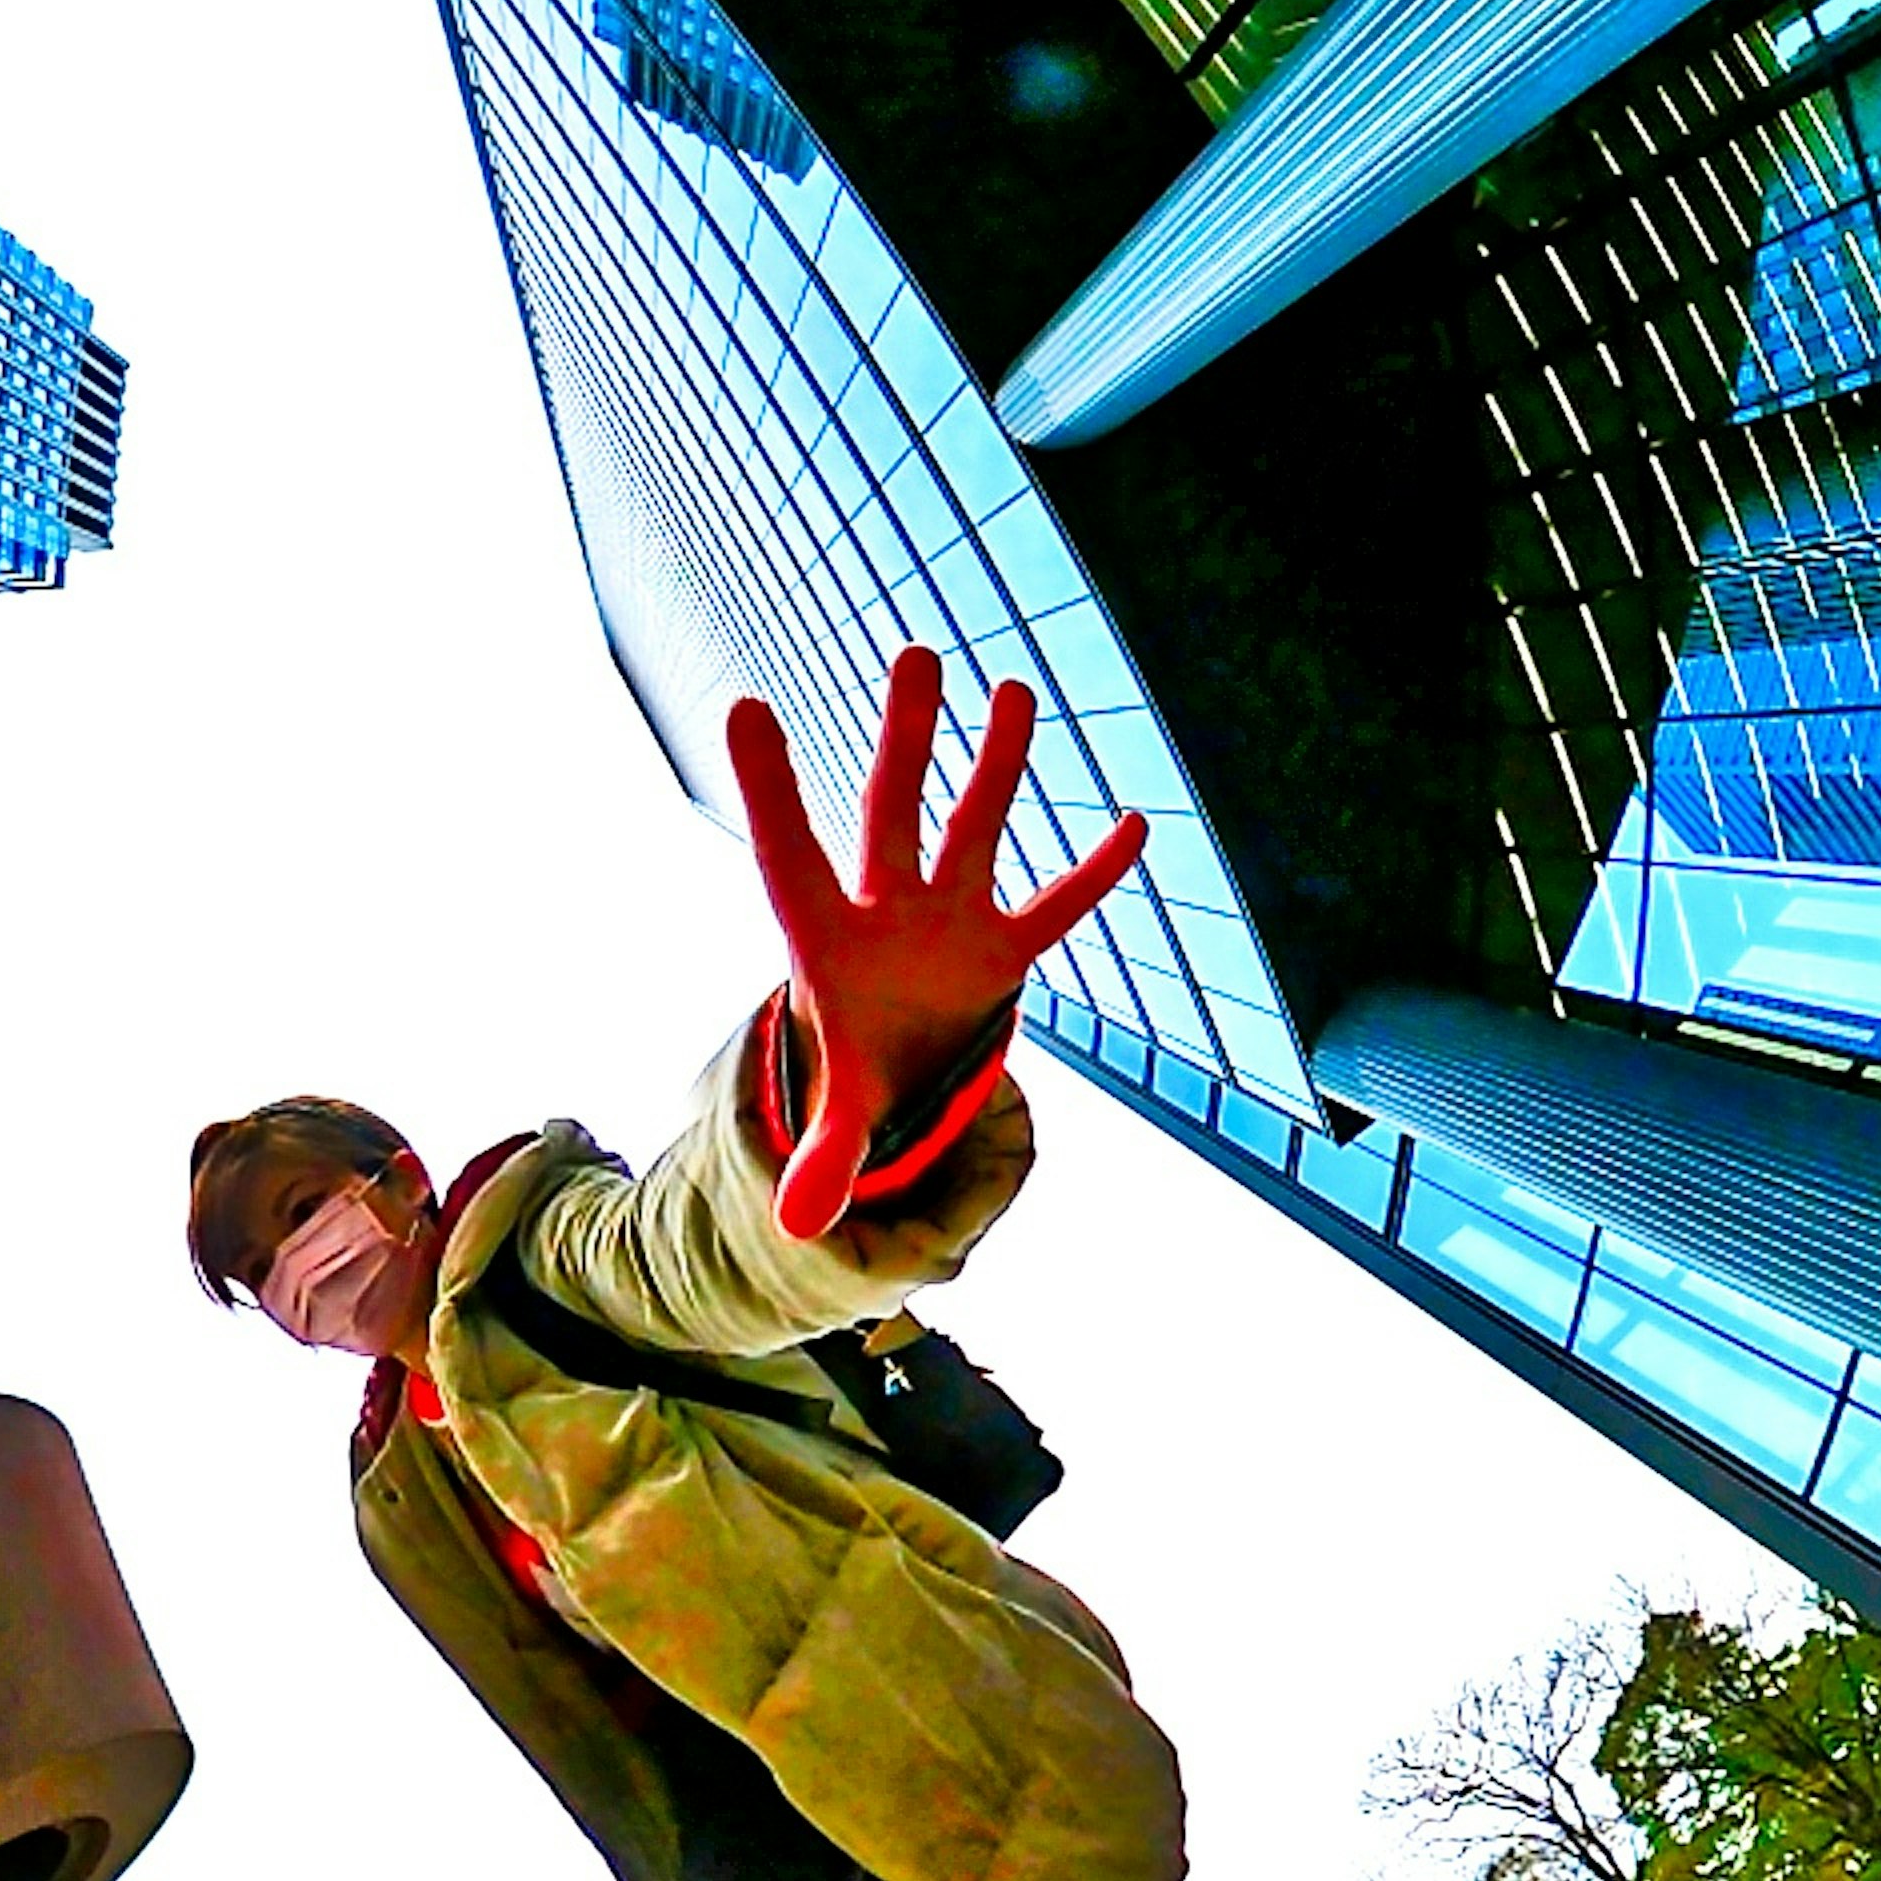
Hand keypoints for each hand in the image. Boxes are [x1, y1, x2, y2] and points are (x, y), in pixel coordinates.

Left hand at [725, 647, 1147, 1242]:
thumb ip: (826, 1156)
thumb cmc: (857, 1061)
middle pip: (893, 812)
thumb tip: (801, 1223)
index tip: (745, 709)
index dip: (771, 791)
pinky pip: (1057, 906)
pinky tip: (1135, 826)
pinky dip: (1094, 873)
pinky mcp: (1006, 946)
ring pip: (975, 826)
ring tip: (1012, 691)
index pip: (791, 855)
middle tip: (918, 657)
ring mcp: (952, 917)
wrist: (897, 1059)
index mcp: (826, 939)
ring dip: (995, 764)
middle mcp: (889, 909)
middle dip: (906, 741)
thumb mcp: (843, 1110)